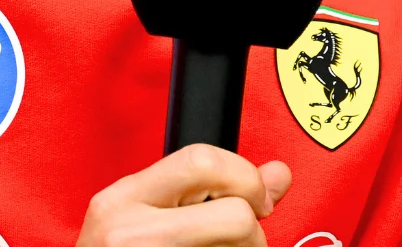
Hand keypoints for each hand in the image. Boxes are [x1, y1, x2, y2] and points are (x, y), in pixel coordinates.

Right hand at [77, 144, 292, 246]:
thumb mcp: (147, 214)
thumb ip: (209, 188)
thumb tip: (279, 174)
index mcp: (123, 199)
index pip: (203, 162)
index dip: (246, 178)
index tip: (256, 199)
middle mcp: (131, 233)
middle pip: (235, 216)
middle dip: (253, 231)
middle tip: (240, 242)